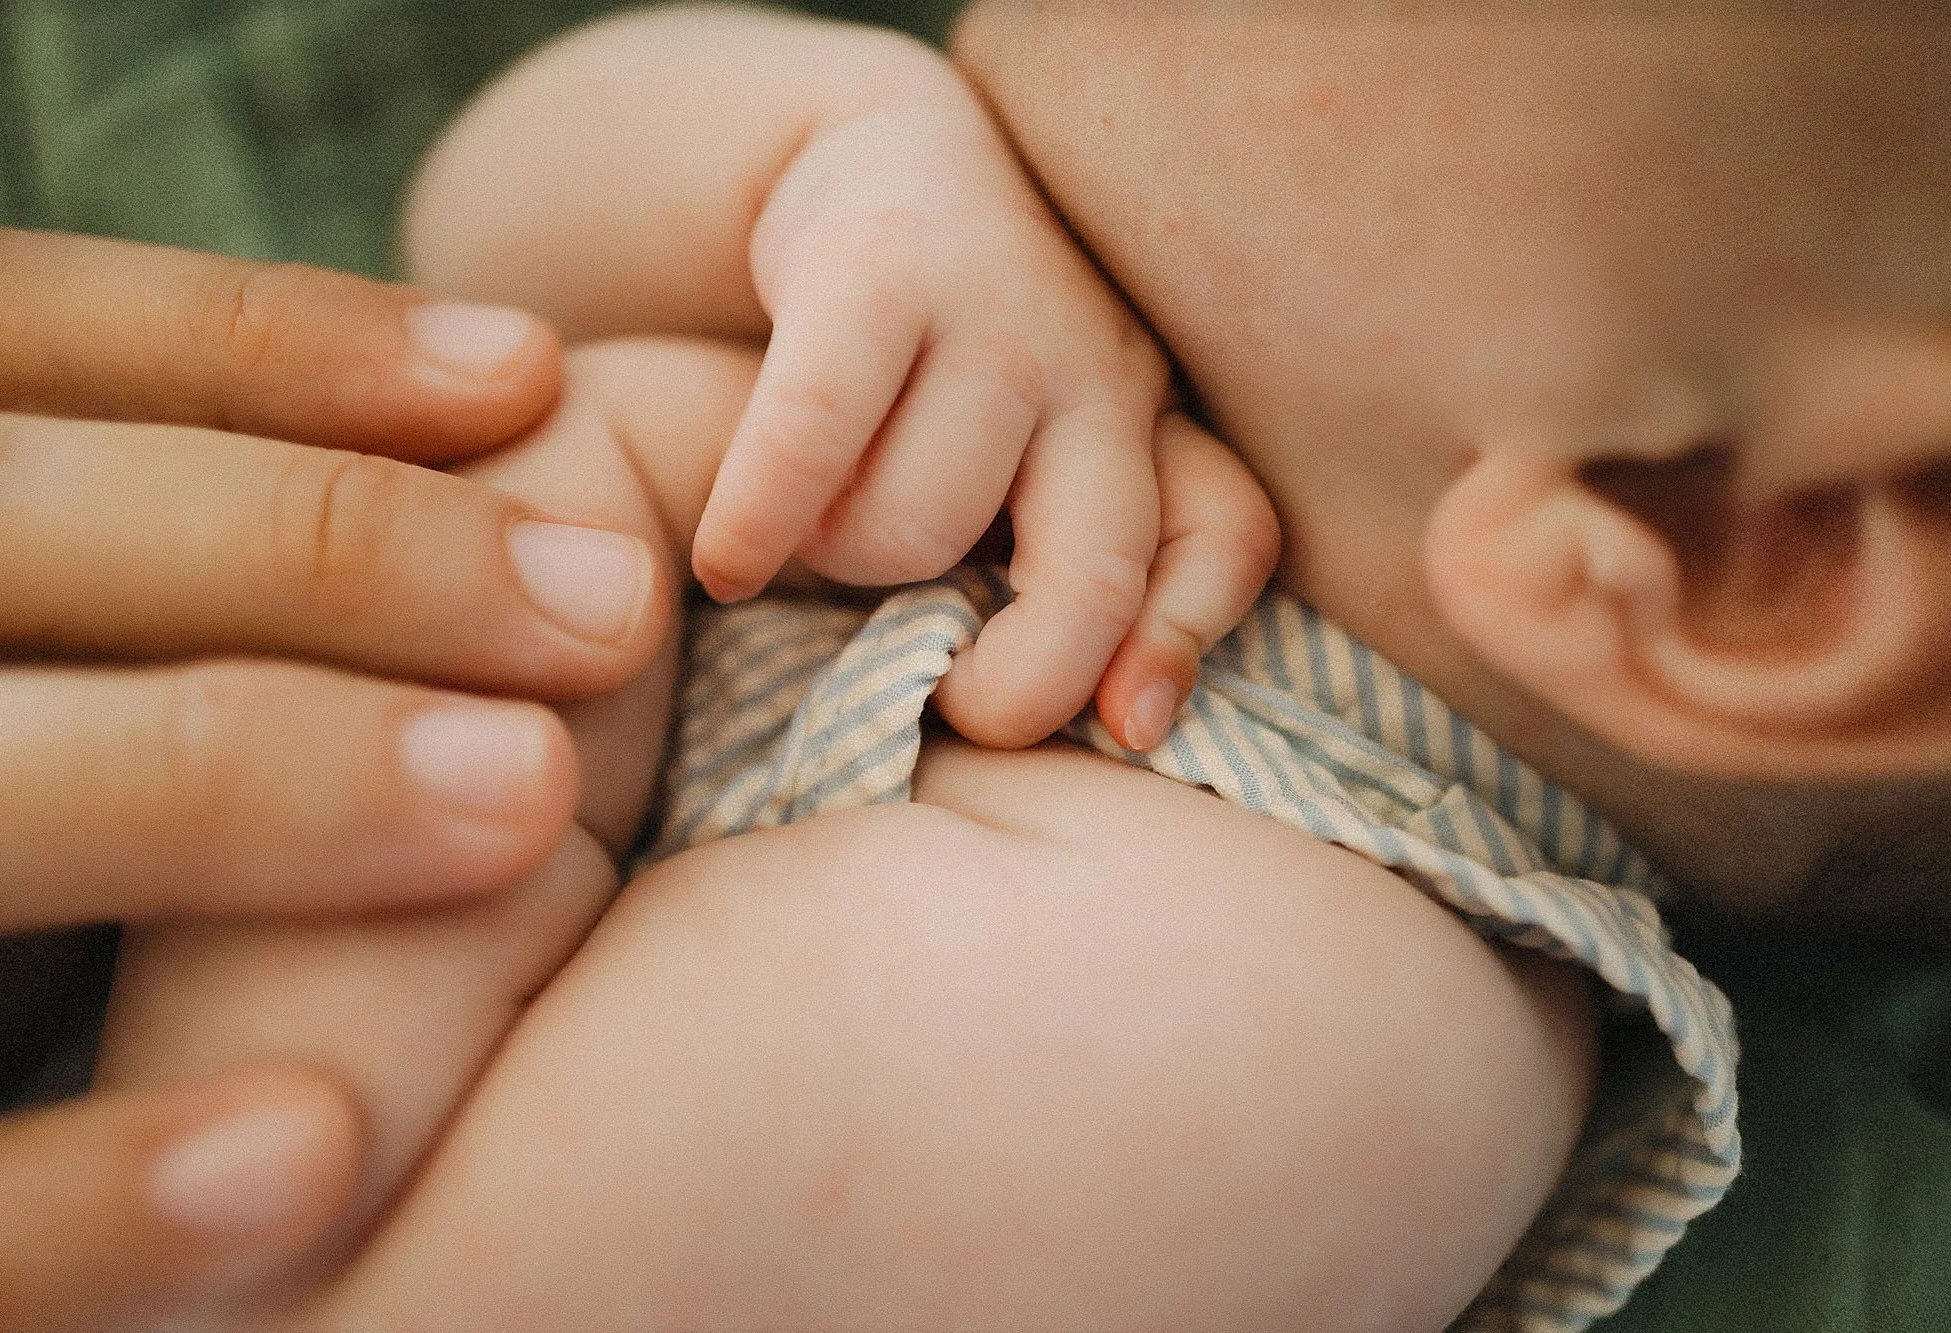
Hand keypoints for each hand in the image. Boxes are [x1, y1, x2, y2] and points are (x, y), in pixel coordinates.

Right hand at [0, 227, 669, 1329]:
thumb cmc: (17, 809)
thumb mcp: (55, 640)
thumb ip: (179, 541)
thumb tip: (505, 391)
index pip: (7, 350)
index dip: (256, 349)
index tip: (529, 373)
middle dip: (312, 546)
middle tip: (612, 608)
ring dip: (237, 782)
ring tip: (530, 797)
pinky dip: (94, 1187)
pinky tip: (320, 1147)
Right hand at [691, 86, 1277, 749]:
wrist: (880, 165)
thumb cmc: (955, 371)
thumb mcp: (1041, 462)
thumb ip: (1073, 570)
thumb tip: (1113, 726)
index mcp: (1154, 427)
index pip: (1225, 534)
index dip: (1181, 644)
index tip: (1128, 728)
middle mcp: (1103, 369)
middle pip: (1098, 567)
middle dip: (1026, 673)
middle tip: (948, 702)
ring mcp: (999, 314)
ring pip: (921, 524)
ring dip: (846, 565)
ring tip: (816, 539)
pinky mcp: (881, 270)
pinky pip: (815, 438)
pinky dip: (761, 521)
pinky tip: (725, 562)